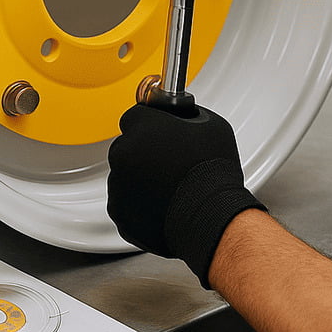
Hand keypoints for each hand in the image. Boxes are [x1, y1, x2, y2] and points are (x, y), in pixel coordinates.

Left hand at [107, 103, 265, 287]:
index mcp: (142, 128)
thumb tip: (182, 117)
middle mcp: (123, 154)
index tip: (160, 130)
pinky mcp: (120, 214)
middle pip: (127, 146)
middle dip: (144, 151)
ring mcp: (118, 186)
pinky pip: (125, 202)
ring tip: (170, 185)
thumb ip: (186, 116)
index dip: (151, 123)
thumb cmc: (212, 172)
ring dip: (141, 177)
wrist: (212, 216)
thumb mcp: (210, 125)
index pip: (135, 116)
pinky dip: (139, 203)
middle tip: (170, 160)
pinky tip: (163, 202)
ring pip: (124, 175)